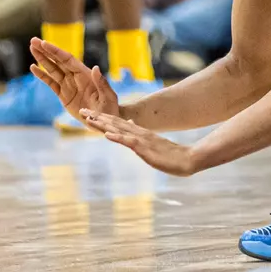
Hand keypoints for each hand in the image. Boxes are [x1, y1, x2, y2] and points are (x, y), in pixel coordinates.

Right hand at [29, 38, 119, 125]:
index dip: (56, 51)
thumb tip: (96, 68)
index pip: (68, 59)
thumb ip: (102, 83)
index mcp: (85, 74)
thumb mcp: (108, 97)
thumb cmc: (110, 108)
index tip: (44, 43)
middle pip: (58, 60)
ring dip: (42, 59)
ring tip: (32, 48)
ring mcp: (68, 85)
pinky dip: (42, 75)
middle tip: (33, 41)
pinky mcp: (63, 94)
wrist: (106, 119)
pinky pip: (51, 83)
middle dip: (46, 51)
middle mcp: (75, 76)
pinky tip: (33, 67)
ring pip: (53, 69)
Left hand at [82, 111, 199, 175]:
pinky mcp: (146, 149)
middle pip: (115, 123)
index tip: (88, 115)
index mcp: (139, 133)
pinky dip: (118, 137)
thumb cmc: (171, 155)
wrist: (189, 159)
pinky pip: (129, 142)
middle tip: (81, 111)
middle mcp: (138, 134)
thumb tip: (130, 124)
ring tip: (90, 119)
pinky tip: (107, 135)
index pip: (117, 123)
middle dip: (97, 118)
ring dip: (104, 124)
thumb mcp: (152, 145)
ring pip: (119, 130)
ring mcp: (142, 140)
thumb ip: (140, 136)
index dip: (102, 118)